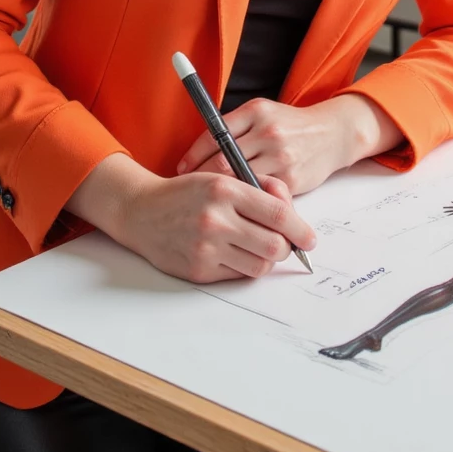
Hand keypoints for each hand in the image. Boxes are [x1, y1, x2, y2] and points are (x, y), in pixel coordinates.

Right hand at [116, 169, 316, 283]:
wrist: (142, 211)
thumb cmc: (187, 192)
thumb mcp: (222, 176)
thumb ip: (259, 188)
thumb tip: (291, 211)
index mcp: (225, 190)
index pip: (278, 214)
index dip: (301, 229)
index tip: (310, 238)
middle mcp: (216, 219)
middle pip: (274, 246)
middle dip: (286, 247)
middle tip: (285, 244)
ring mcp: (206, 248)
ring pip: (260, 266)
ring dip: (266, 259)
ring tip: (259, 247)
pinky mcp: (199, 270)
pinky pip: (238, 275)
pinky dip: (244, 266)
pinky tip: (236, 253)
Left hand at [177, 94, 400, 194]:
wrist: (333, 134)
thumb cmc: (291, 125)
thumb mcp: (262, 113)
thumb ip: (234, 128)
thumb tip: (199, 152)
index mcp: (255, 113)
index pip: (214, 137)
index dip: (193, 157)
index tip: (181, 170)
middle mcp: (267, 133)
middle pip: (222, 163)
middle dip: (202, 181)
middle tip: (191, 192)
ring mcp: (280, 157)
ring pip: (240, 183)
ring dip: (223, 196)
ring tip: (209, 203)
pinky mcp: (292, 179)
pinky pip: (260, 195)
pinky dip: (246, 203)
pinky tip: (236, 208)